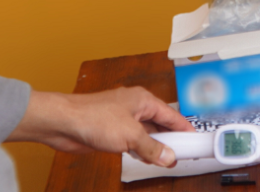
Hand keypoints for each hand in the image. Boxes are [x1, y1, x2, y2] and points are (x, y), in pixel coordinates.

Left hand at [7, 87, 194, 167]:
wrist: (64, 123)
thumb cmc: (95, 118)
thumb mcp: (130, 135)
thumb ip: (152, 148)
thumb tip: (169, 157)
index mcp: (143, 100)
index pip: (171, 115)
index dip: (184, 128)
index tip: (195, 139)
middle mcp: (135, 107)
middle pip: (160, 123)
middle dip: (170, 138)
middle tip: (182, 153)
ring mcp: (122, 119)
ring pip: (146, 133)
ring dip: (155, 146)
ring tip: (167, 159)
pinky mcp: (111, 131)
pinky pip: (132, 140)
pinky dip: (140, 149)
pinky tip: (145, 158)